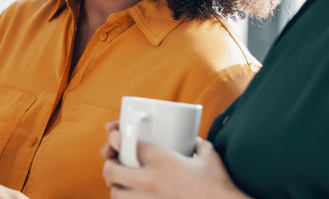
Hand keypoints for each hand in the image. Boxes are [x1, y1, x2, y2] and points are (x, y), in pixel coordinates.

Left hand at [101, 121, 250, 198]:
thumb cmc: (218, 185)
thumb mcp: (208, 155)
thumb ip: (196, 143)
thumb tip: (191, 139)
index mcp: (160, 160)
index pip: (123, 142)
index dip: (114, 136)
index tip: (116, 136)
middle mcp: (149, 181)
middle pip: (110, 170)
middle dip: (109, 165)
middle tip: (115, 163)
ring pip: (115, 194)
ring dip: (117, 187)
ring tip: (125, 184)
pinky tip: (133, 198)